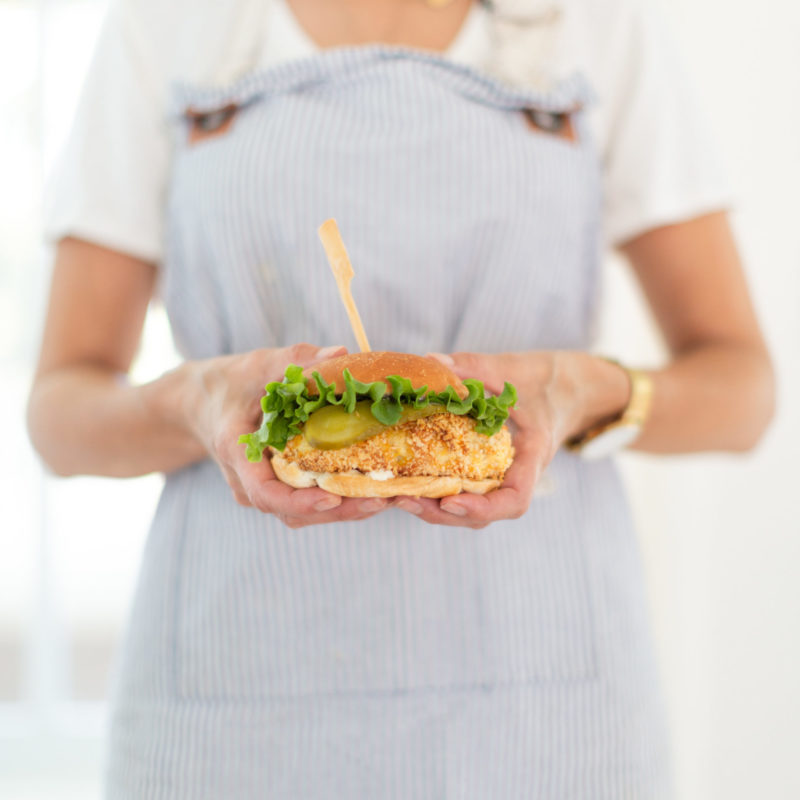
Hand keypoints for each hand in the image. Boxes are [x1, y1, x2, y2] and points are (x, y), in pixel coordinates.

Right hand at [180, 343, 389, 527]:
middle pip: (293, 512)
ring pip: (302, 514)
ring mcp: (261, 489)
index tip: (333, 498)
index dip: (300, 502)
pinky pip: (306, 503)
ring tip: (386, 498)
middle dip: (340, 510)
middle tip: (382, 500)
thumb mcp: (260, 365)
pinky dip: (338, 500)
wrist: (203, 401)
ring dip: (344, 510)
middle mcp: (247, 482)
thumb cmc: (231, 382)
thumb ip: (296, 360)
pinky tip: (371, 489)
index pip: (266, 494)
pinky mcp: (277, 488)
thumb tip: (339, 353)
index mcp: (238, 455)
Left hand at [392, 351, 628, 528]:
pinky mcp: (485, 470)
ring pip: (470, 509)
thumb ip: (474, 366)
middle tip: (403, 498)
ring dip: (433, 507)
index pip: (514, 501)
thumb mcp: (513, 369)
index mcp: (532, 457)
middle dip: (441, 513)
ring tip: (397, 495)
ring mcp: (500, 476)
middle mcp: (516, 475)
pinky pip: (463, 489)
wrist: (569, 387)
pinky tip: (406, 480)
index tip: (450, 503)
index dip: (482, 509)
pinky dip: (435, 490)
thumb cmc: (545, 379)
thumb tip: (432, 361)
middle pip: (483, 515)